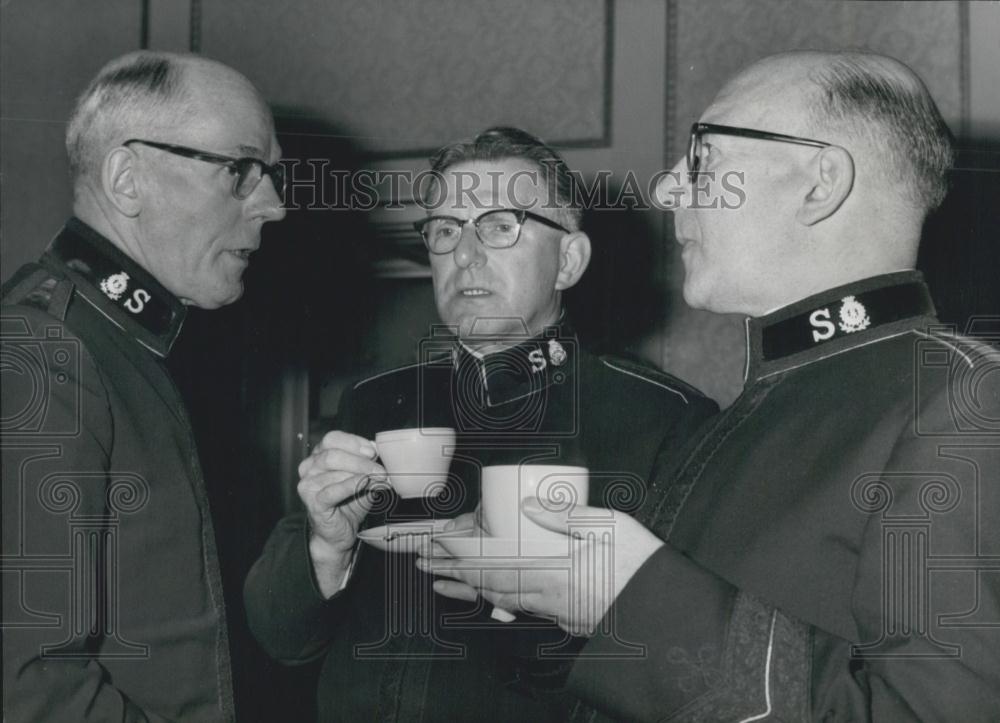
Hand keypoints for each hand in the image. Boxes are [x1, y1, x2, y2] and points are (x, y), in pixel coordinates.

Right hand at [297, 431, 385, 595]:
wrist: (338, 534)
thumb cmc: (348, 503)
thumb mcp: (364, 479)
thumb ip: (370, 466)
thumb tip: (384, 455)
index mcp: (319, 456)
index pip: (332, 439)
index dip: (353, 442)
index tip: (373, 451)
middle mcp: (309, 467)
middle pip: (333, 454)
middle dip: (361, 461)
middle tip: (381, 470)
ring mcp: (308, 484)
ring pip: (335, 471)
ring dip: (361, 474)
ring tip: (379, 479)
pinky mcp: (312, 502)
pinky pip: (333, 489)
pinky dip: (351, 485)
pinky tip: (364, 484)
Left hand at [418, 499, 662, 635]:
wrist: (666, 614)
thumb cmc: (642, 567)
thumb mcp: (612, 527)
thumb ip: (569, 515)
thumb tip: (530, 504)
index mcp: (552, 569)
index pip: (492, 559)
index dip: (459, 550)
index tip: (434, 541)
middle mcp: (545, 594)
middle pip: (485, 582)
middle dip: (450, 570)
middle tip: (419, 561)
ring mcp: (552, 609)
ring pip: (498, 598)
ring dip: (465, 587)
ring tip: (437, 579)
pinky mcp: (561, 617)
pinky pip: (517, 607)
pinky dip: (493, 599)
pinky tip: (486, 595)